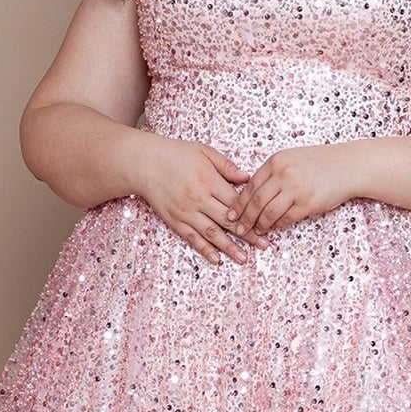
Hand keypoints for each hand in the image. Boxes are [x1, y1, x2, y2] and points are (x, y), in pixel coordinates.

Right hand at [136, 136, 271, 265]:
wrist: (144, 163)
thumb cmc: (175, 154)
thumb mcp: (204, 152)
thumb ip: (227, 166)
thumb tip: (247, 179)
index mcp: (209, 180)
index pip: (236, 202)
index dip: (252, 214)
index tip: (266, 223)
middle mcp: (198, 199)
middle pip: (228, 221)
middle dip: (248, 235)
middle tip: (264, 245)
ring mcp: (186, 212)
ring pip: (212, 234)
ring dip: (229, 248)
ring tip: (244, 258)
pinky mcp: (175, 220)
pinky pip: (192, 238)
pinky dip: (205, 250)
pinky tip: (217, 259)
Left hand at [225, 144, 360, 238]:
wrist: (348, 166)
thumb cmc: (320, 163)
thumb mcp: (292, 159)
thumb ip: (273, 173)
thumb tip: (253, 193)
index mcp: (276, 161)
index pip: (251, 185)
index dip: (239, 203)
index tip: (231, 214)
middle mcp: (284, 174)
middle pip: (256, 201)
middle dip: (245, 218)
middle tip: (238, 229)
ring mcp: (296, 189)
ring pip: (269, 213)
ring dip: (260, 225)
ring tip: (256, 232)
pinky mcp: (308, 203)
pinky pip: (287, 219)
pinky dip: (278, 226)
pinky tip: (274, 229)